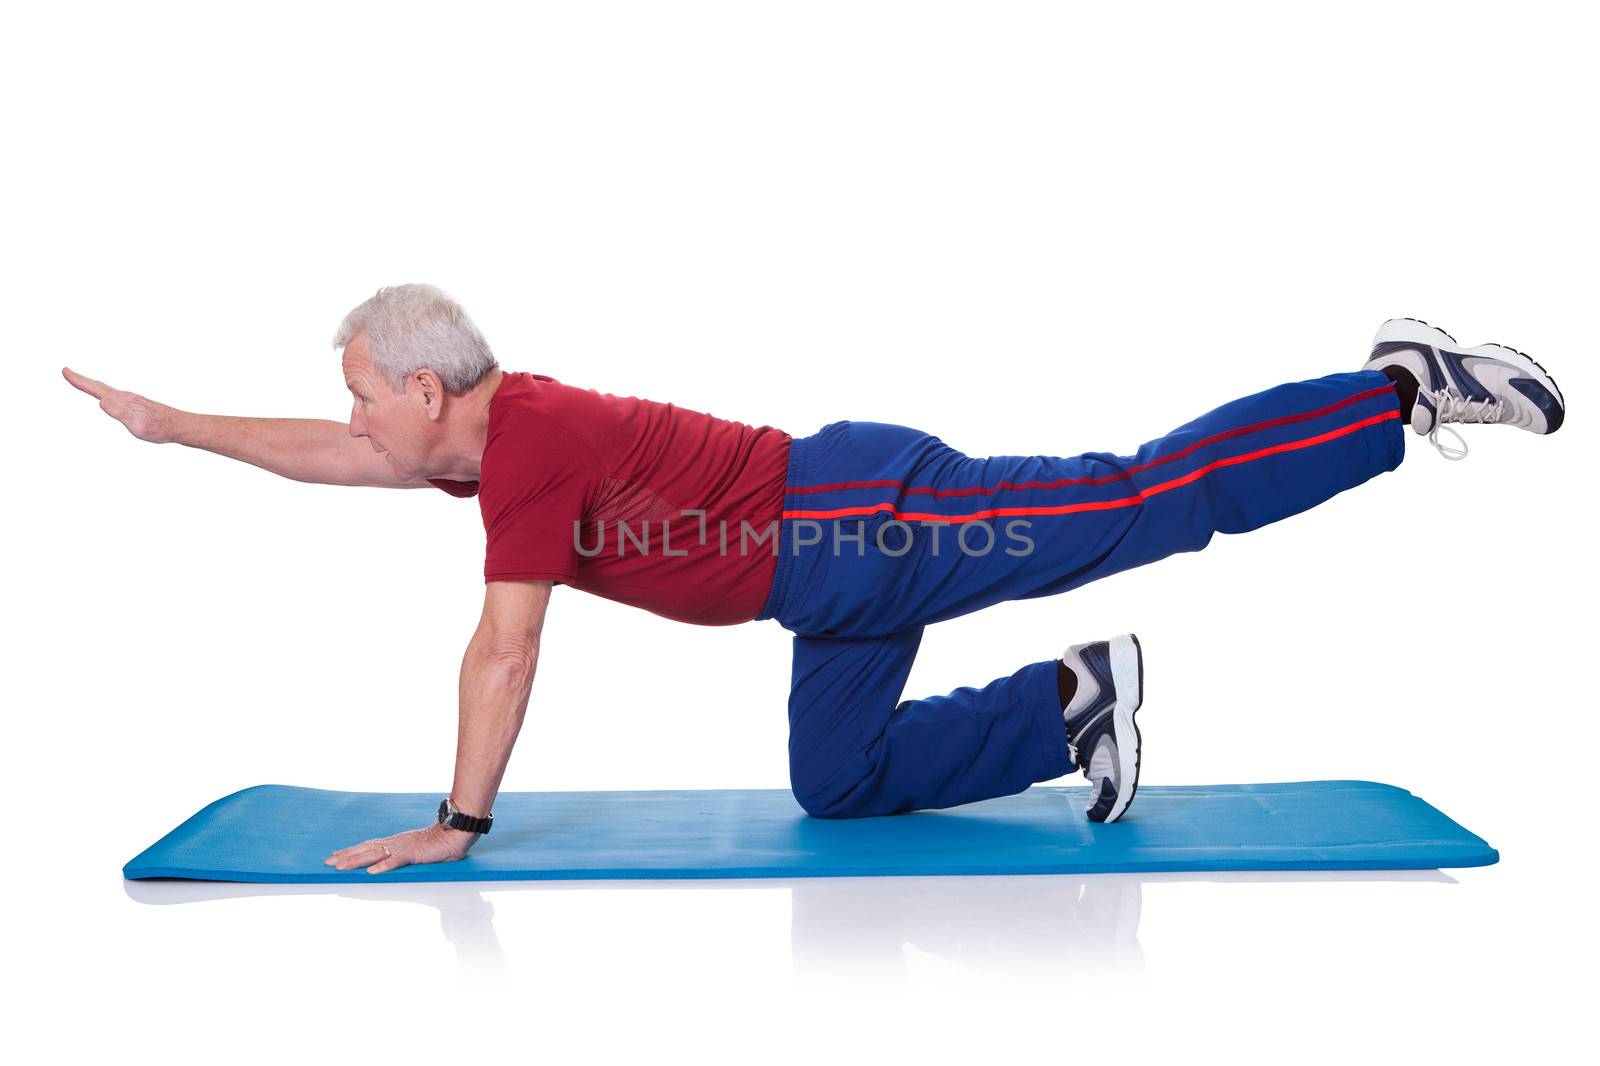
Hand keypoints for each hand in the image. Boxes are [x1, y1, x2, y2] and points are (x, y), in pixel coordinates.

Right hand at [62, 367, 184, 443]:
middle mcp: (125, 397)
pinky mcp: (137, 406)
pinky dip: (105, 393)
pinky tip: (108, 397)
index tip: (65, 371)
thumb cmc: (159, 428)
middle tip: (67, 372)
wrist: (179, 426)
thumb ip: (119, 412)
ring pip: (107, 390)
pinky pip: (115, 397)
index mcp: (122, 400)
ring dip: (92, 385)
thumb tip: (101, 401)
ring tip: (83, 382)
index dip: (79, 381)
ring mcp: (131, 401)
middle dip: (82, 380)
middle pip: (99, 387)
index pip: (96, 389)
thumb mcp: (137, 424)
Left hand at [324, 822, 478, 874]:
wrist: (456, 832)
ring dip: (356, 861)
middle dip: (346, 856)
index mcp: (396, 842)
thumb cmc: (440, 842)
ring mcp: (403, 847)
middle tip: (328, 862)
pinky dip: (383, 866)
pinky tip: (371, 872)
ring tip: (340, 867)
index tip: (336, 855)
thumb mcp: (418, 850)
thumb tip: (395, 862)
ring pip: (374, 854)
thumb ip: (406, 856)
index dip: (351, 851)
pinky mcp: (413, 853)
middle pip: (365, 849)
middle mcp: (395, 843)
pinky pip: (395, 861)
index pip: (369, 846)